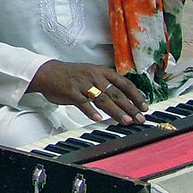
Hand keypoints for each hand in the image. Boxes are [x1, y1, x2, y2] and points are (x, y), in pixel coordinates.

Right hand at [28, 60, 146, 124]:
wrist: (48, 73)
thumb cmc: (71, 75)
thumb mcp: (91, 74)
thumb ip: (106, 84)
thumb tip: (123, 98)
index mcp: (102, 72)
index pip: (124, 84)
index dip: (136, 96)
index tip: (144, 107)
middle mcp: (95, 77)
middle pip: (117, 93)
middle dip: (130, 107)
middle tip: (140, 118)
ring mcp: (83, 84)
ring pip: (103, 99)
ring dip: (116, 111)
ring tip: (126, 120)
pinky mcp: (72, 92)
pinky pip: (84, 103)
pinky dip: (91, 112)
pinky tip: (98, 119)